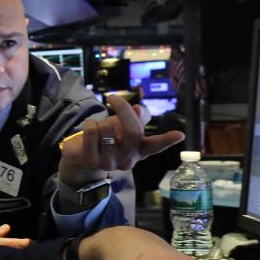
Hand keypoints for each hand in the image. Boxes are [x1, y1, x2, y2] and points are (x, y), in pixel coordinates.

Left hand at [59, 94, 183, 186]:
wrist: (80, 156)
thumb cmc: (107, 138)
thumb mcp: (123, 126)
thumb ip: (136, 118)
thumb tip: (138, 110)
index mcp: (139, 151)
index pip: (155, 146)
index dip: (167, 140)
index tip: (179, 135)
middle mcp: (127, 160)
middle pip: (133, 131)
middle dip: (123, 110)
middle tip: (113, 97)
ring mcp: (109, 163)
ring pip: (108, 128)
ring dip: (101, 121)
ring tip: (98, 130)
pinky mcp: (91, 161)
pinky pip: (92, 131)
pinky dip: (89, 123)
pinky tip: (87, 130)